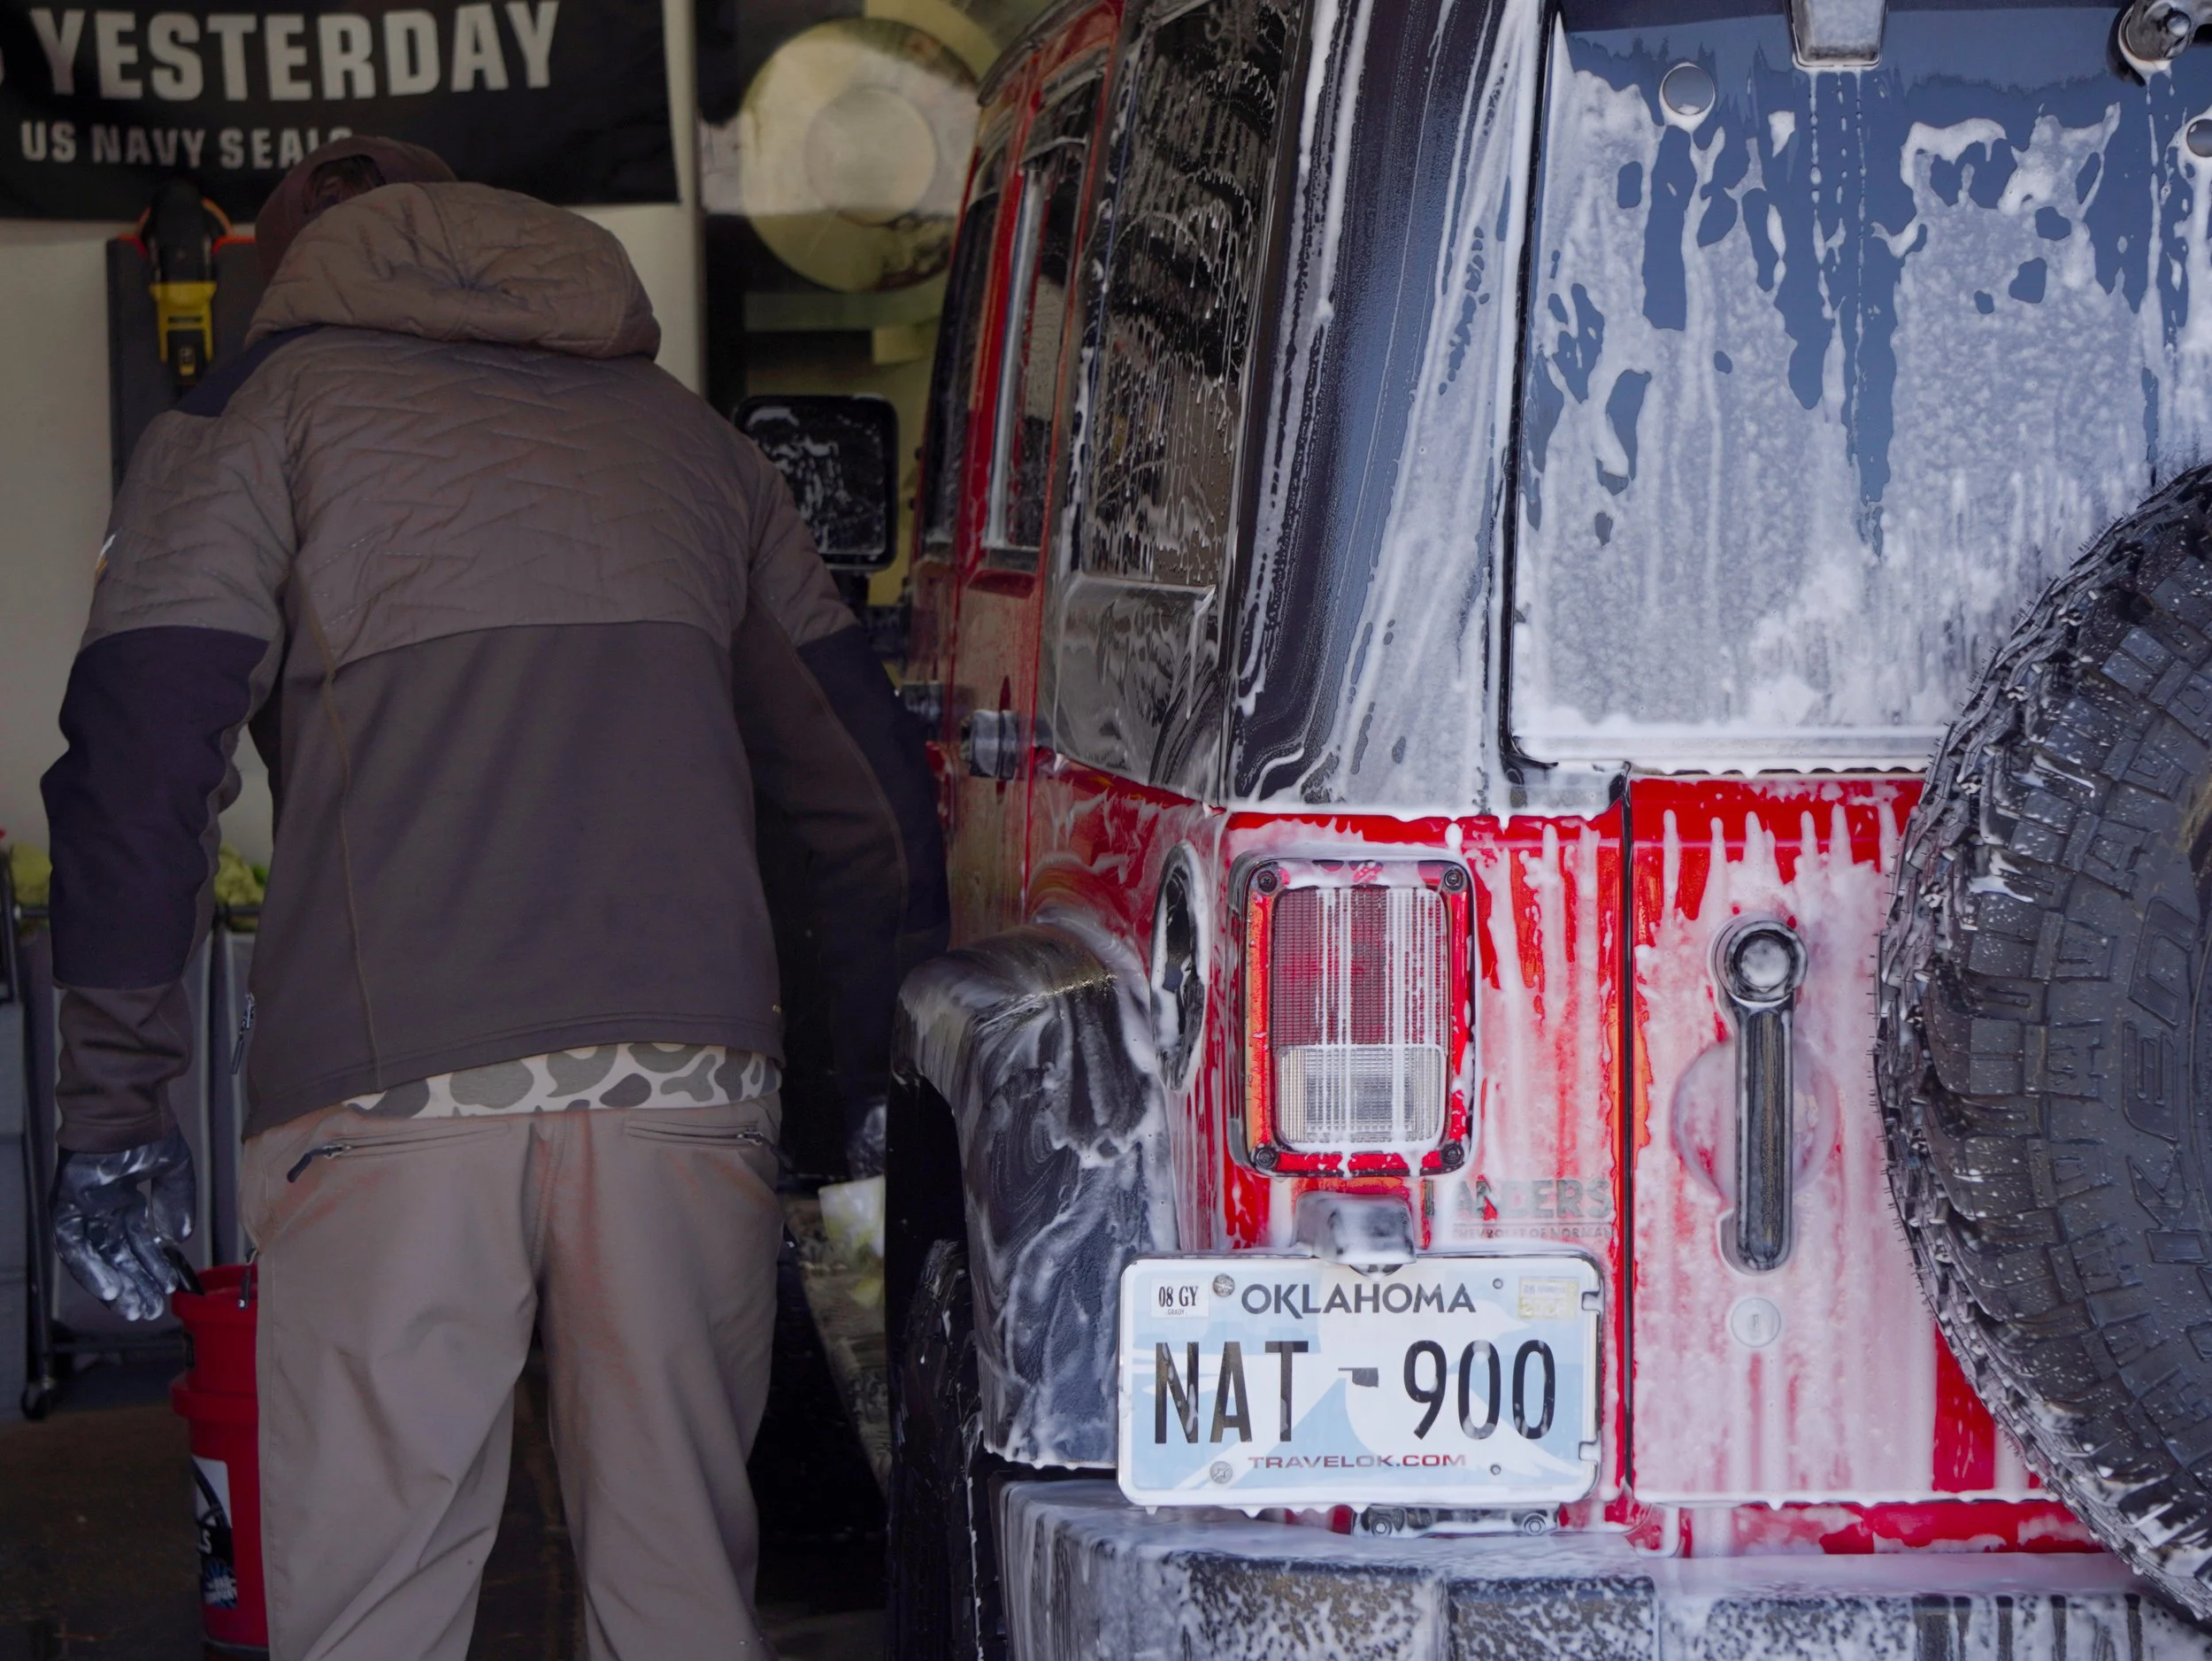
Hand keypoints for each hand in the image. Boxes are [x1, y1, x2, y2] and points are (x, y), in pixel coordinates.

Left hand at [52, 1127, 195, 1321]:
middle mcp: (103, 1210)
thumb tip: (178, 1237)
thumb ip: (177, 1203)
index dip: (151, 1268)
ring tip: (131, 1308)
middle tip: (148, 1312)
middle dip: (134, 1285)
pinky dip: (90, 1268)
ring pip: (95, 1257)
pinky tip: (109, 1287)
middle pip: (116, 1257)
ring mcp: (83, 1210)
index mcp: (125, 1201)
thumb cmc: (148, 1130)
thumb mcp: (173, 1170)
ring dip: (112, 1284)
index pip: (137, 1244)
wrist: (126, 1108)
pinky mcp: (66, 1208)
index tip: (165, 1290)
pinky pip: (74, 1246)